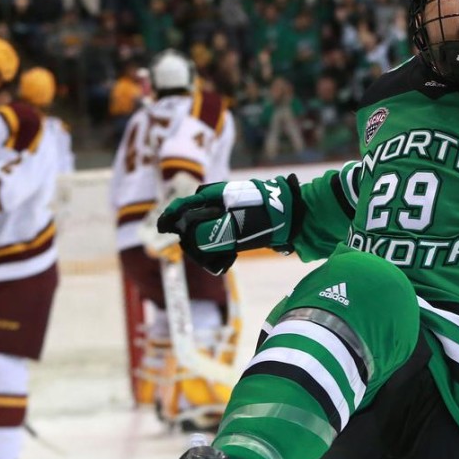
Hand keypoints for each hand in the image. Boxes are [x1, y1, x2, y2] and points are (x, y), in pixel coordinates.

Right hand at [157, 175, 304, 274]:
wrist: (296, 218)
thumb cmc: (269, 214)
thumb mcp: (237, 222)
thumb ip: (211, 229)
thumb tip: (189, 238)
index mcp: (217, 196)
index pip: (187, 204)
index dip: (172, 215)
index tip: (163, 228)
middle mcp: (220, 207)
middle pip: (192, 224)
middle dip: (192, 241)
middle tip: (200, 254)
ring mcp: (229, 220)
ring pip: (204, 236)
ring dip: (206, 251)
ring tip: (220, 261)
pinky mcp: (238, 232)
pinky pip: (219, 243)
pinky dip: (219, 254)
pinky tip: (226, 262)